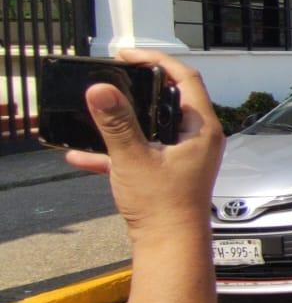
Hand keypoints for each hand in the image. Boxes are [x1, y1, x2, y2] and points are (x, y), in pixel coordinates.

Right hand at [65, 50, 222, 239]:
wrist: (170, 247)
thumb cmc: (163, 206)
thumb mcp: (133, 158)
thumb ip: (116, 123)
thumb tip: (100, 89)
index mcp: (201, 128)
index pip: (185, 78)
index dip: (157, 60)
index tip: (127, 55)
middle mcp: (198, 138)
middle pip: (170, 98)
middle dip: (140, 86)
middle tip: (115, 75)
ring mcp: (185, 156)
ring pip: (153, 126)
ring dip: (125, 119)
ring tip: (99, 108)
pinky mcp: (169, 172)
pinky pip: (141, 152)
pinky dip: (116, 151)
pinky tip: (80, 155)